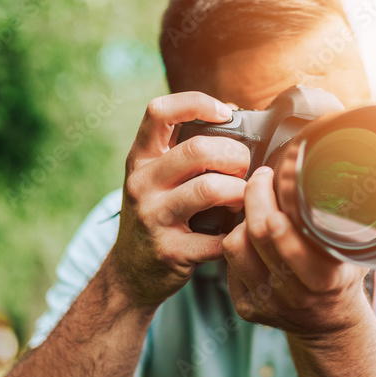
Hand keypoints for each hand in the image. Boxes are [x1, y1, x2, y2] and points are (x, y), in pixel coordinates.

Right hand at [109, 92, 250, 307]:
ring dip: (240, 192)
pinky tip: (239, 230)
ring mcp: (153, 218)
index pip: (158, 111)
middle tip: (245, 167)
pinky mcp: (170, 252)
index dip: (196, 103)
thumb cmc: (159, 214)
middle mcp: (141, 183)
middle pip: (197, 150)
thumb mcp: (157, 177)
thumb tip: (235, 113)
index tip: (224, 114)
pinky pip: (217, 238)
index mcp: (141, 158)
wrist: (130, 273)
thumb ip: (186, 147)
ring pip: (210, 189)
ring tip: (245, 197)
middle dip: (235, 154)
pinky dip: (238, 232)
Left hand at [222, 166, 370, 337]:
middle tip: (261, 178)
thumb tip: (339, 178)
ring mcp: (266, 304)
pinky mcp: (246, 308)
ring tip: (258, 211)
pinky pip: (228, 264)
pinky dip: (240, 244)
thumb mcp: (355, 252)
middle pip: (256, 236)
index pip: (290, 244)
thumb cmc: (342, 275)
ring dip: (242, 222)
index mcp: (325, 280)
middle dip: (255, 197)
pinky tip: (254, 239)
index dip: (273, 207)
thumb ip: (348, 223)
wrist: (328, 323)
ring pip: (234, 247)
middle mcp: (294, 295)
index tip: (274, 178)